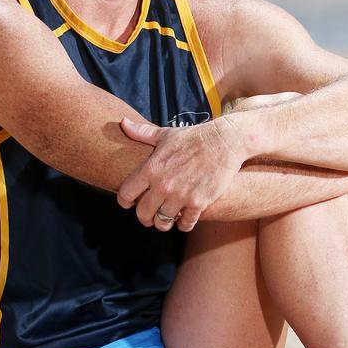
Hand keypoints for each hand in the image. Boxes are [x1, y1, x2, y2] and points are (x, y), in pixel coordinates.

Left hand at [117, 116, 246, 231]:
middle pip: (143, 213)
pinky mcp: (199, 203)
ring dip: (163, 223)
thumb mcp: (165, 134)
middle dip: (144, 217)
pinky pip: (185, 224)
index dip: (124, 201)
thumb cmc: (193, 137)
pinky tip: (183, 220)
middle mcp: (163, 185)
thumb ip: (142, 133)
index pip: (126, 194)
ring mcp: (181, 196)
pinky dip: (183, 224)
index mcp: (151, 169)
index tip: (129, 203)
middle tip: (148, 216)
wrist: (224, 141)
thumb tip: (123, 122)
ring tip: (165, 220)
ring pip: (162, 222)